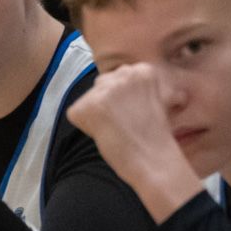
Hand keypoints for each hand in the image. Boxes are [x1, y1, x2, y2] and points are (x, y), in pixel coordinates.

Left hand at [64, 63, 201, 216]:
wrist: (153, 161)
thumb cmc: (154, 137)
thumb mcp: (152, 101)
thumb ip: (133, 89)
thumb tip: (105, 86)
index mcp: (143, 69)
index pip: (119, 78)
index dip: (122, 100)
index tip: (134, 114)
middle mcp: (125, 72)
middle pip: (102, 84)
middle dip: (107, 103)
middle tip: (123, 124)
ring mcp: (106, 88)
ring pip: (88, 98)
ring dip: (96, 114)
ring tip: (116, 130)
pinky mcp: (90, 105)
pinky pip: (75, 114)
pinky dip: (85, 127)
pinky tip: (105, 135)